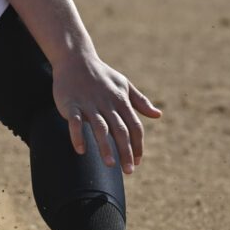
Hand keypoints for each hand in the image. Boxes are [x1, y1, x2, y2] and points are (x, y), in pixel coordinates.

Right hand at [52, 55, 161, 173]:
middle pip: (120, 131)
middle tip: (129, 171)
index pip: (134, 126)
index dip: (138, 145)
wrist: (75, 58)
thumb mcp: (124, 84)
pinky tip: (81, 150)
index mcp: (121, 101)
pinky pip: (75, 122)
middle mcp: (107, 104)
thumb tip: (158, 115)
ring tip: (110, 164)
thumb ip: (140, 101)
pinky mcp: (71, 104)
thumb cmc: (101, 74)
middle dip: (126, 152)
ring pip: (100, 128)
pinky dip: (78, 136)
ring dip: (105, 147)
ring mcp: (89, 104)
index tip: (138, 161)